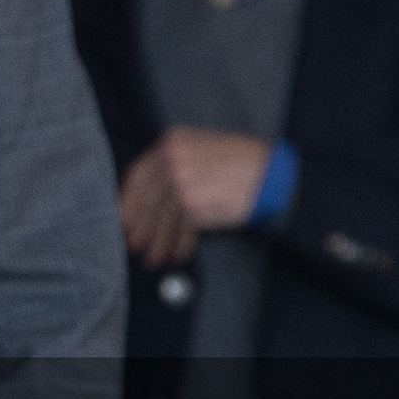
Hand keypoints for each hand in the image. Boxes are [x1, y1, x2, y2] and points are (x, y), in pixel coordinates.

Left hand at [117, 128, 276, 266]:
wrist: (273, 173)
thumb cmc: (243, 162)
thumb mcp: (203, 148)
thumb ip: (176, 163)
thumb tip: (151, 193)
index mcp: (173, 141)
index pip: (139, 173)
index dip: (130, 200)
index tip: (126, 218)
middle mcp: (173, 158)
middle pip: (144, 198)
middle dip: (138, 225)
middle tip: (133, 242)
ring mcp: (182, 180)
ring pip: (160, 215)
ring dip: (156, 240)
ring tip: (153, 256)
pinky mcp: (195, 202)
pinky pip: (179, 227)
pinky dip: (177, 243)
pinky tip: (176, 254)